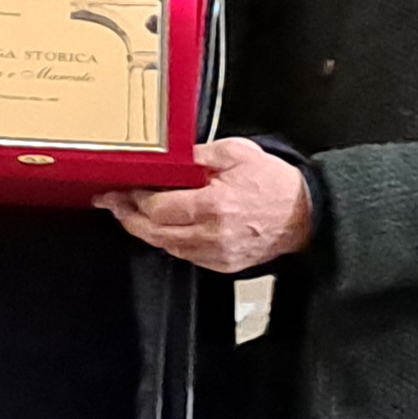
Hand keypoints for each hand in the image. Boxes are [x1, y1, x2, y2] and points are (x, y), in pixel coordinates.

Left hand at [101, 137, 310, 274]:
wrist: (305, 215)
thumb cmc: (274, 183)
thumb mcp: (238, 153)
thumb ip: (201, 154)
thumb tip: (173, 157)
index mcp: (214, 205)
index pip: (159, 208)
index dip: (135, 200)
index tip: (122, 189)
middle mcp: (212, 234)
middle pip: (155, 233)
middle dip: (128, 218)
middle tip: (112, 204)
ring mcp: (217, 253)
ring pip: (167, 247)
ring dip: (145, 231)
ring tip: (130, 215)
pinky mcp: (223, 265)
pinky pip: (185, 256)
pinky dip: (169, 242)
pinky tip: (161, 228)